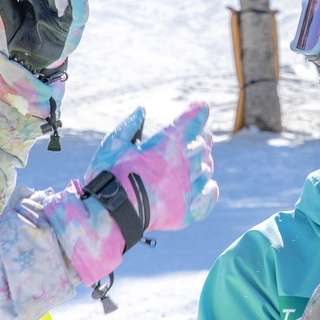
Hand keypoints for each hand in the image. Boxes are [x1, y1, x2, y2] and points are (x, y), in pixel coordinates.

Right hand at [83, 103, 217, 245]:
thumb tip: (141, 110)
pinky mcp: (188, 210)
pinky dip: (209, 190)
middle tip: (200, 134)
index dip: (198, 112)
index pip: (191, 121)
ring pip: (206, 169)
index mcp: (167, 144)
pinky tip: (207, 186)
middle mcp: (183, 164)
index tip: (201, 106)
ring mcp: (188, 188)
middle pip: (202, 144)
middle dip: (201, 137)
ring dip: (203, 162)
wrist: (112, 213)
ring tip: (197, 161)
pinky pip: (208, 197)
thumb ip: (129, 126)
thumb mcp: (113, 144)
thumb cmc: (109, 177)